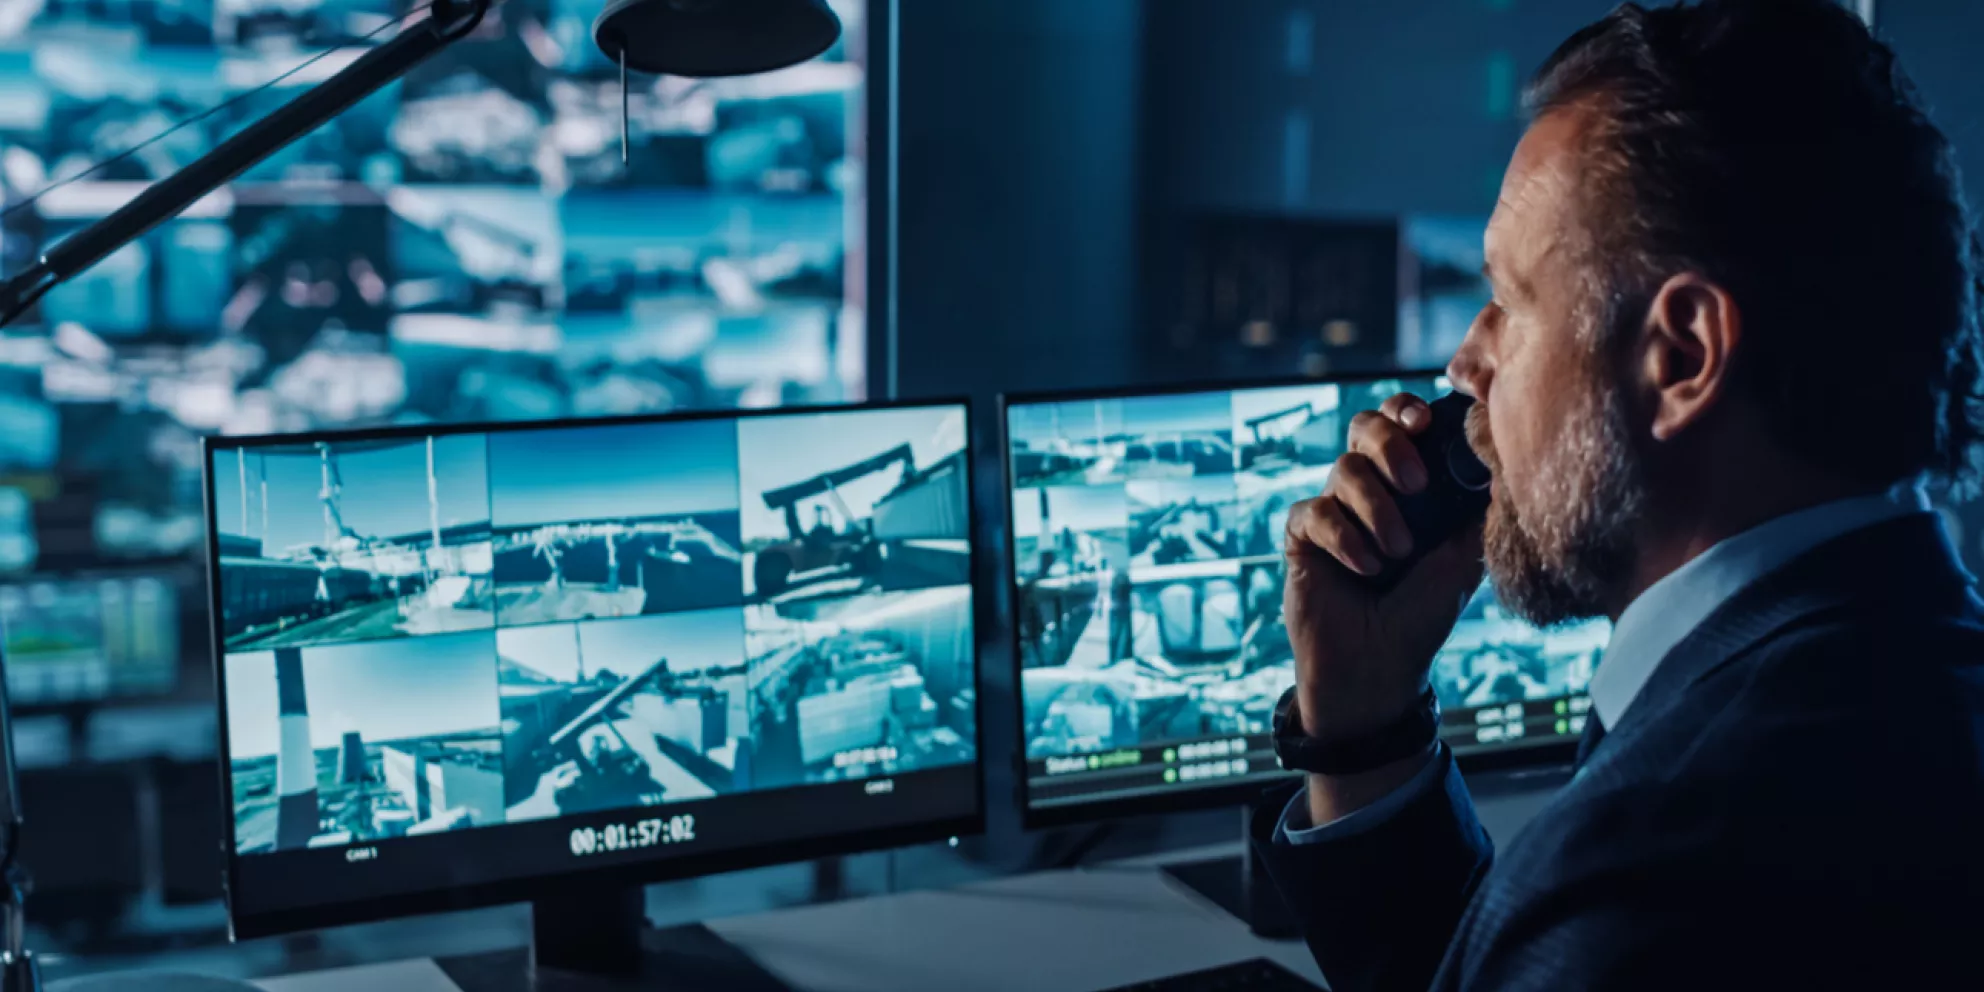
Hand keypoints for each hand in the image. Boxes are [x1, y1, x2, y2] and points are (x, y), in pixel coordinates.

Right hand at [1283, 392, 1485, 744]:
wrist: (1378, 669)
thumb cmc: (1422, 617)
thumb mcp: (1463, 559)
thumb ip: (1475, 509)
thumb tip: (1499, 457)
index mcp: (1408, 486)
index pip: (1401, 423)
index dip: (1407, 409)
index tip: (1424, 421)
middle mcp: (1369, 490)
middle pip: (1364, 426)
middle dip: (1390, 444)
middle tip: (1415, 485)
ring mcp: (1333, 511)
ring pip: (1343, 470)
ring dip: (1375, 508)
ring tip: (1396, 552)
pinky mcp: (1302, 538)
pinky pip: (1314, 512)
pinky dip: (1344, 536)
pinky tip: (1365, 568)